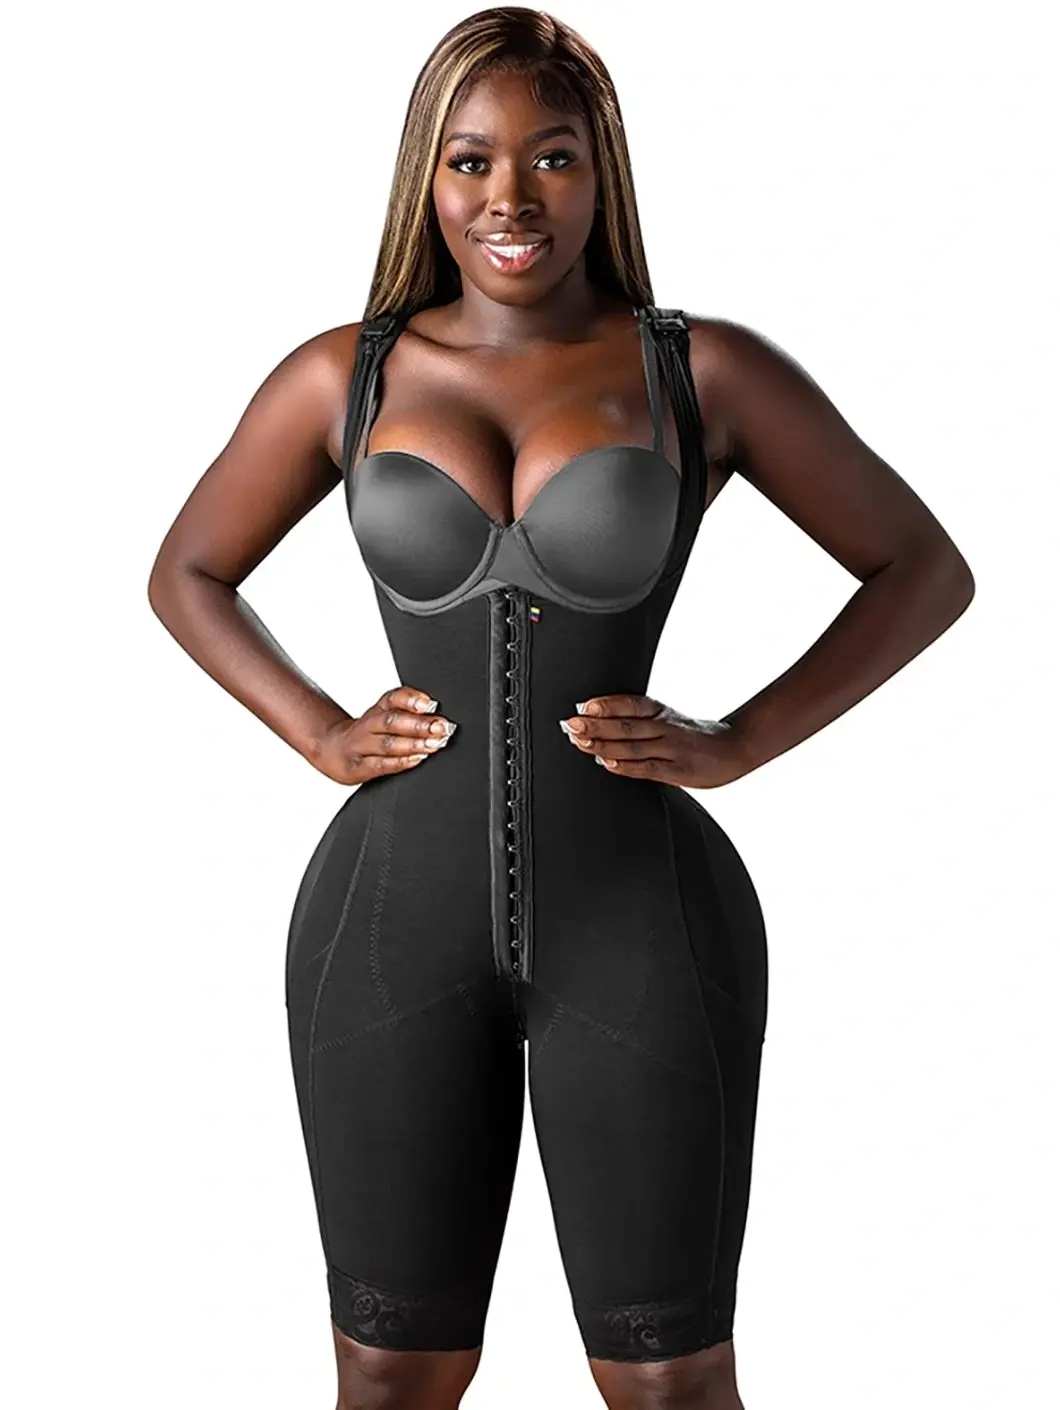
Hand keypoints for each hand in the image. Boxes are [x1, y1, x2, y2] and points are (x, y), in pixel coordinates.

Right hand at [310, 685, 456, 784]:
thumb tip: (435, 714)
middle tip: (440, 727)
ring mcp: (361, 746)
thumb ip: (409, 713)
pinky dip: (400, 762)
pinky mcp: (357, 767)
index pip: (393, 698)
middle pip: (391, 721)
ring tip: (434, 744)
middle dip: (418, 724)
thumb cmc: (368, 734)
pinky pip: (380, 765)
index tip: (429, 704)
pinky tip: (417, 759)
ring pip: (387, 744)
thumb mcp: (384, 716)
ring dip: (413, 744)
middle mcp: (368, 725)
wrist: (331, 750)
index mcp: (378, 709)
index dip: (410, 699)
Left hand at [559, 694, 750, 788]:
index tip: (584, 705)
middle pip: (626, 724)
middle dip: (596, 724)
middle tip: (570, 723)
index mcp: (661, 712)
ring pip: (633, 745)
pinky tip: (607, 762)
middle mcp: (664, 727)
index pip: (631, 704)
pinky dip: (625, 765)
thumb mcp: (669, 720)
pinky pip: (647, 768)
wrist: (735, 748)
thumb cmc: (695, 736)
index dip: (607, 704)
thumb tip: (599, 722)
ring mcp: (671, 749)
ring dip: (603, 744)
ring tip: (580, 742)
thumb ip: (640, 722)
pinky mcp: (678, 770)